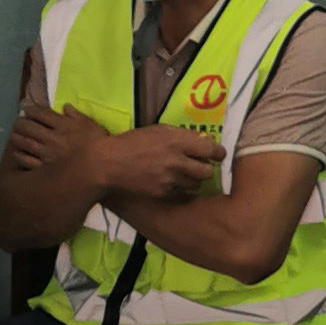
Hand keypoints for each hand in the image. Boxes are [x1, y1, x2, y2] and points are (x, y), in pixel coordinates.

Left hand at [8, 103, 106, 171]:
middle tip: (17, 123)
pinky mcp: (45, 167)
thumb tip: (65, 106)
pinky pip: (28, 161)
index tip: (26, 110)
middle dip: (21, 123)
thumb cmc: (99, 142)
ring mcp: (46, 152)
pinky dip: (20, 156)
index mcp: (62, 124)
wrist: (101, 163)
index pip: (41, 114)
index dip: (32, 110)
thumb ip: (76, 114)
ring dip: (17, 137)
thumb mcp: (90, 123)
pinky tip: (16, 153)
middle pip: (29, 127)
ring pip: (26, 143)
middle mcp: (50, 136)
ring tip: (14, 135)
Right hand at [101, 123, 224, 200]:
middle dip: (205, 169)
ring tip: (182, 176)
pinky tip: (169, 184)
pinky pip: (181, 194)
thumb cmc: (132, 142)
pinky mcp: (162, 193)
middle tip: (198, 167)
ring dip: (192, 181)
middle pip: (207, 171)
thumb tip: (203, 143)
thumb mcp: (158, 130)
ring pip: (196, 185)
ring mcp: (170, 179)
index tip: (216, 155)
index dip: (218, 153)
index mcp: (177, 140)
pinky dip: (179, 190)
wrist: (107, 163)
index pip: (212, 150)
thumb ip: (181, 136)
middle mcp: (177, 160)